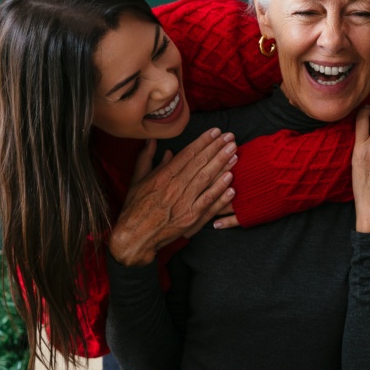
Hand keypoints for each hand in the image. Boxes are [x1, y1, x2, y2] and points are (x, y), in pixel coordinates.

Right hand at [109, 128, 236, 265]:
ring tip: (234, 152)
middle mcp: (174, 187)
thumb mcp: (137, 180)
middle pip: (200, 164)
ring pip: (206, 179)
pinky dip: (220, 191)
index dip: (203, 141)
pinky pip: (208, 202)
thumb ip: (146, 159)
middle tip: (231, 137)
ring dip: (222, 165)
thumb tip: (152, 141)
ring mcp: (184, 203)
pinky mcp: (190, 218)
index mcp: (162, 176)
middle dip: (217, 148)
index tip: (215, 132)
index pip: (187, 154)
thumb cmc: (135, 208)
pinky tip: (231, 180)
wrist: (135, 236)